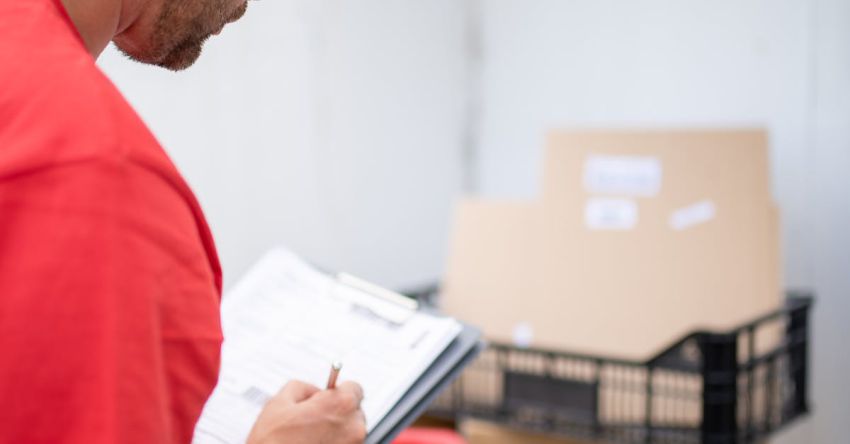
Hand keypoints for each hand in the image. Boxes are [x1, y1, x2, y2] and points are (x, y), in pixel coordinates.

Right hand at [247, 380, 366, 443]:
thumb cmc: (274, 443)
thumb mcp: (278, 403)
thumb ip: (302, 387)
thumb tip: (311, 391)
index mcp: (341, 405)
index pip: (354, 388)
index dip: (336, 392)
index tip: (327, 397)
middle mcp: (354, 427)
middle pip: (353, 411)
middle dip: (335, 412)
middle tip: (312, 419)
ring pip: (350, 432)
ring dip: (335, 431)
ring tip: (309, 438)